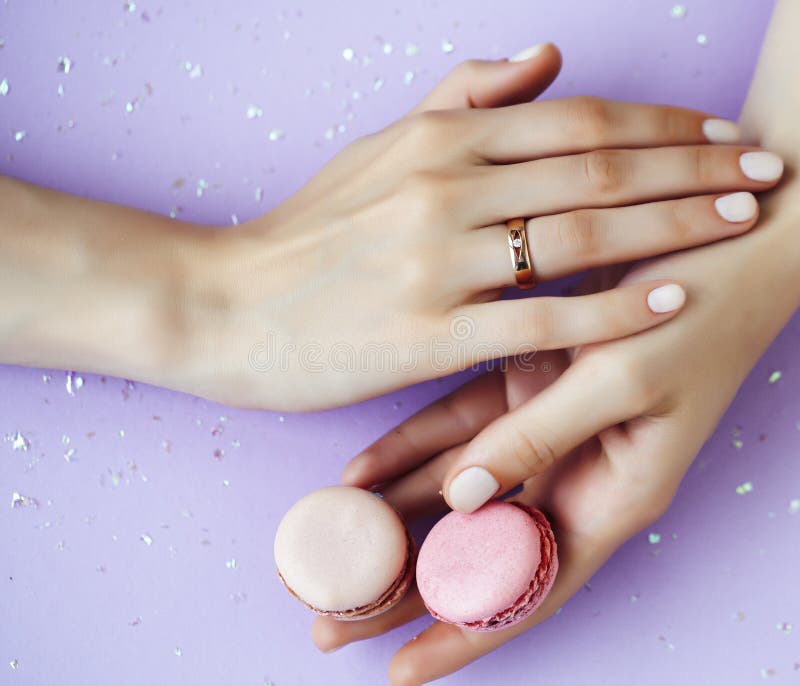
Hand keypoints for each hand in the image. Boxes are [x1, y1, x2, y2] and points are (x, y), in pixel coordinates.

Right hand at [175, 44, 782, 410]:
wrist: (224, 306)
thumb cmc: (304, 234)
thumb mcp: (376, 149)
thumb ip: (463, 97)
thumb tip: (548, 56)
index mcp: (438, 140)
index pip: (580, 121)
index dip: (665, 126)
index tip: (725, 137)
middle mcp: (444, 188)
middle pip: (599, 169)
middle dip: (696, 169)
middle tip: (768, 175)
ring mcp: (435, 262)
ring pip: (582, 235)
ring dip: (674, 227)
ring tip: (740, 225)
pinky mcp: (424, 334)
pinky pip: (539, 318)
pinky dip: (609, 310)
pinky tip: (667, 301)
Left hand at [315, 174, 799, 682]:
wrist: (724, 237)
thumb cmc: (695, 314)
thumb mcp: (623, 380)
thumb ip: (540, 438)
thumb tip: (459, 498)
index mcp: (613, 496)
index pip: (529, 588)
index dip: (465, 633)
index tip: (399, 671)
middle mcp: (574, 470)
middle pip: (479, 550)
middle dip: (405, 589)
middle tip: (331, 623)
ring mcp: (543, 426)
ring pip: (455, 491)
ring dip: (394, 521)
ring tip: (326, 553)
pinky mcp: (522, 380)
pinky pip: (452, 426)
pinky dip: (406, 449)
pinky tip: (356, 471)